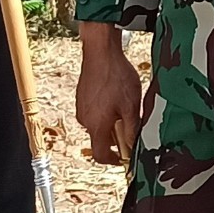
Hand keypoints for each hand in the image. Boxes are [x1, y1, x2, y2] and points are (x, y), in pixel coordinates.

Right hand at [75, 23, 143, 166]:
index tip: (124, 158)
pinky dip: (105, 112)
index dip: (114, 161)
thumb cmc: (116, 76)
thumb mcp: (131, 105)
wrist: (100, 52)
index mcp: (96, 126)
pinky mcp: (81, 98)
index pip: (101, 155)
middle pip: (100, 139)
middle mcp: (84, 120)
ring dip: (111, 123)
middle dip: (116, 137)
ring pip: (97, 125)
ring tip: (124, 106)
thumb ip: (131, 129)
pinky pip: (93, 113)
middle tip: (131, 124)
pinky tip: (115, 97)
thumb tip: (132, 147)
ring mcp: (81, 108)